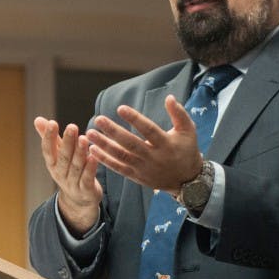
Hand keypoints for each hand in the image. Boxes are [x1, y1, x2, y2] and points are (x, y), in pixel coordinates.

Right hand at [34, 117, 102, 234]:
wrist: (79, 200)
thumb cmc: (68, 171)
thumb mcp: (58, 156)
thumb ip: (51, 138)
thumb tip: (37, 119)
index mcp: (52, 164)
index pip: (48, 150)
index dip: (48, 137)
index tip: (52, 123)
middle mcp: (60, 174)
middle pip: (63, 157)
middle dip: (67, 142)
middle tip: (72, 126)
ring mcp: (72, 183)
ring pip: (76, 167)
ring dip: (79, 153)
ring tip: (84, 138)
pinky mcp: (85, 190)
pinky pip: (87, 179)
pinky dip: (90, 168)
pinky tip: (94, 157)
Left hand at [85, 95, 202, 191]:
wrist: (186, 180)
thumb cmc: (187, 150)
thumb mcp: (188, 131)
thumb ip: (179, 113)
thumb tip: (169, 97)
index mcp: (166, 144)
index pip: (148, 130)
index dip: (135, 119)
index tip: (120, 108)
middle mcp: (153, 157)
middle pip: (130, 144)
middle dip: (113, 132)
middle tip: (98, 119)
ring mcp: (143, 168)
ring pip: (121, 156)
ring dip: (104, 145)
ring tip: (89, 133)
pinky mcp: (136, 176)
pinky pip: (118, 168)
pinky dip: (104, 160)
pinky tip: (92, 149)